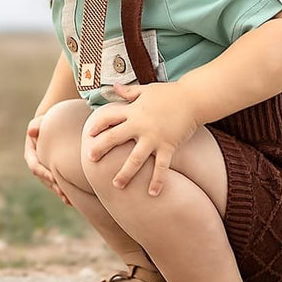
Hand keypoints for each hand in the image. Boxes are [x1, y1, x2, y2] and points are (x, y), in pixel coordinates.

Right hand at [24, 115, 70, 204]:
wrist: (53, 125)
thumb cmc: (46, 122)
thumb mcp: (40, 121)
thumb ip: (36, 125)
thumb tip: (31, 131)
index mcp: (30, 154)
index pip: (35, 166)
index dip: (43, 173)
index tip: (53, 177)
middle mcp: (37, 165)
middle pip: (44, 179)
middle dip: (53, 186)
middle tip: (63, 193)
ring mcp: (45, 170)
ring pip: (51, 184)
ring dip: (60, 192)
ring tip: (69, 200)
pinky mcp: (54, 172)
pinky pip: (58, 183)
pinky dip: (65, 191)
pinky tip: (73, 200)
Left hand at [85, 82, 199, 196]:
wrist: (192, 99)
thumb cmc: (169, 93)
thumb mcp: (146, 89)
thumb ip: (128, 91)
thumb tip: (114, 87)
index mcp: (133, 110)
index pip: (109, 117)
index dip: (98, 125)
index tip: (89, 134)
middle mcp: (140, 125)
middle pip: (115, 138)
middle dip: (101, 148)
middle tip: (90, 159)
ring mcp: (154, 137)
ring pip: (135, 159)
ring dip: (125, 173)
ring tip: (116, 184)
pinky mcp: (168, 146)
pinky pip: (161, 167)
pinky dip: (157, 181)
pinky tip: (153, 194)